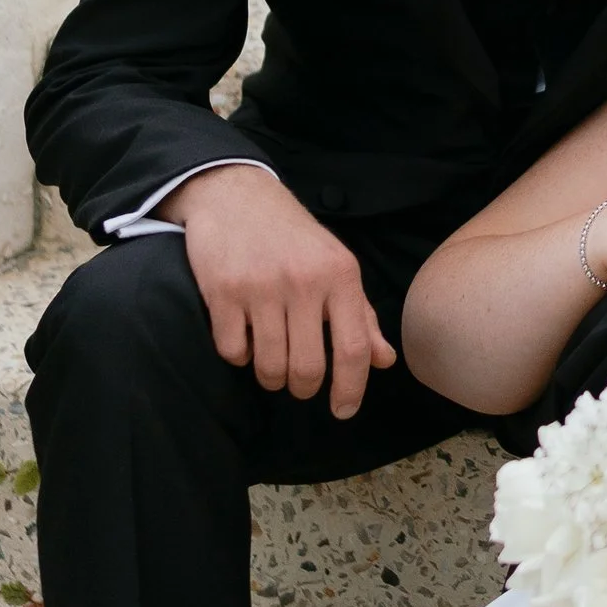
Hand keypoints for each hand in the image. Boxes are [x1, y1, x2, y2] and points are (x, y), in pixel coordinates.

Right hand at [175, 168, 395, 420]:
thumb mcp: (336, 265)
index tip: (342, 412)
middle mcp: (304, 282)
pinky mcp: (223, 291)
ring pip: (269, 367)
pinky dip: (238, 356)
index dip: (350, 389)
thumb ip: (361, 315)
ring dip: (270, 377)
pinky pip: (233, 351)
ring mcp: (262, 287)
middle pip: (308, 368)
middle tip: (298, 382)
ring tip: (271, 363)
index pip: (354, 349)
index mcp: (341, 275)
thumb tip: (384, 360)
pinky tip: (243, 336)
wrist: (236, 195)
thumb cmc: (292, 236)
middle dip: (303, 388)